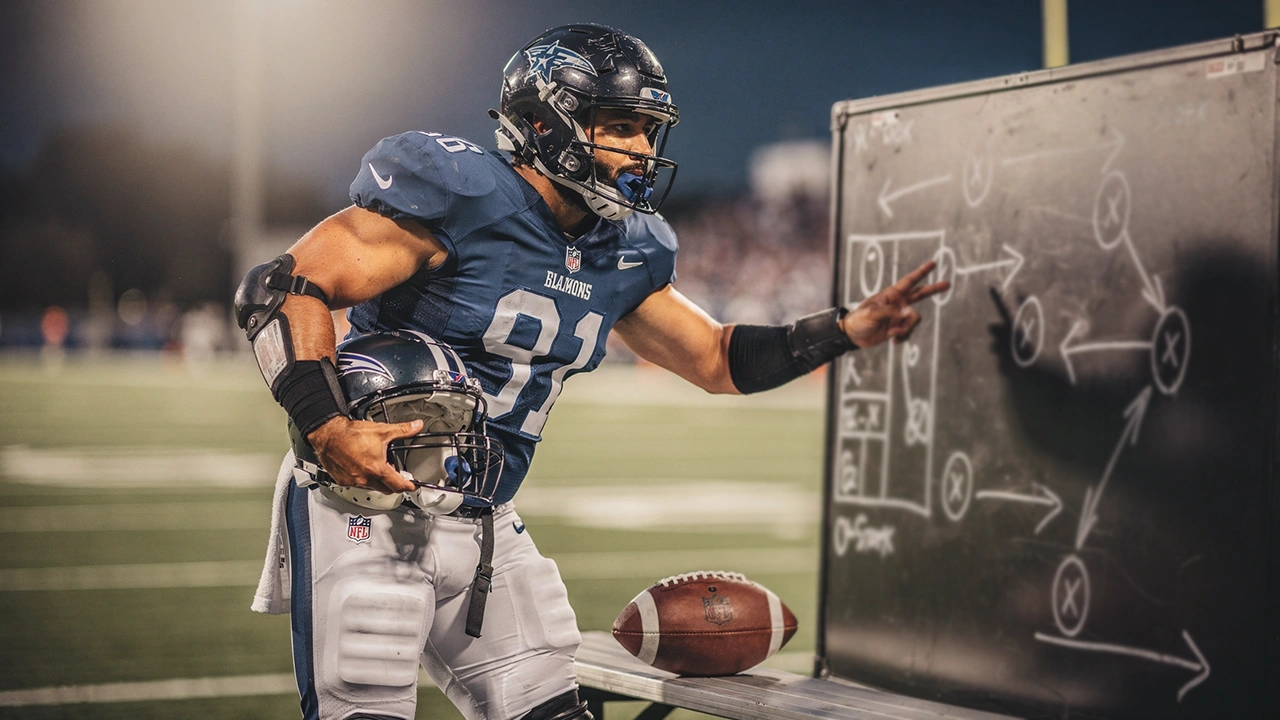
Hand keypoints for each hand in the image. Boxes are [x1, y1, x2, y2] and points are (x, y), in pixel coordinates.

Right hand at [307, 415, 422, 493]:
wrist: (329, 435)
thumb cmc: (351, 434)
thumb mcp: (382, 431)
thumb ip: (403, 430)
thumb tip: (416, 426)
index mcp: (377, 469)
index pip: (398, 485)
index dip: (408, 486)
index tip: (412, 486)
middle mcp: (365, 478)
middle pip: (386, 489)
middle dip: (393, 484)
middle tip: (397, 476)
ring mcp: (353, 481)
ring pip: (371, 487)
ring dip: (377, 481)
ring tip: (377, 467)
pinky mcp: (342, 481)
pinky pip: (356, 484)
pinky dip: (362, 479)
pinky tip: (361, 467)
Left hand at [840, 260, 949, 347]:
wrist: (853, 336)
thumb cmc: (859, 320)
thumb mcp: (872, 314)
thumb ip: (891, 312)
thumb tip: (910, 313)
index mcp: (891, 294)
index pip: (909, 281)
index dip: (921, 272)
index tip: (933, 263)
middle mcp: (898, 303)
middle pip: (920, 294)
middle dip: (933, 289)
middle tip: (948, 283)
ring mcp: (899, 316)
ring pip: (914, 319)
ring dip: (906, 328)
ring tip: (892, 333)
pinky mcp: (898, 328)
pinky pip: (909, 331)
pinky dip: (903, 337)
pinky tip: (893, 341)